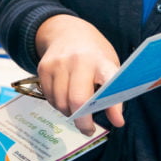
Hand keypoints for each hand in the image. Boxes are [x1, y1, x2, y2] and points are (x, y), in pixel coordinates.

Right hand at [35, 14, 124, 134]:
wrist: (67, 31)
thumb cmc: (94, 54)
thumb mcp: (109, 65)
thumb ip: (112, 91)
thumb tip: (117, 121)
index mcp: (101, 60)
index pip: (109, 82)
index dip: (113, 104)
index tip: (117, 122)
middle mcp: (78, 60)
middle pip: (77, 100)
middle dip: (82, 121)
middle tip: (88, 129)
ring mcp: (58, 63)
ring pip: (60, 103)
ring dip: (68, 113)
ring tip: (76, 109)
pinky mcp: (43, 68)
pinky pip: (49, 97)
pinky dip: (57, 104)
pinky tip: (64, 97)